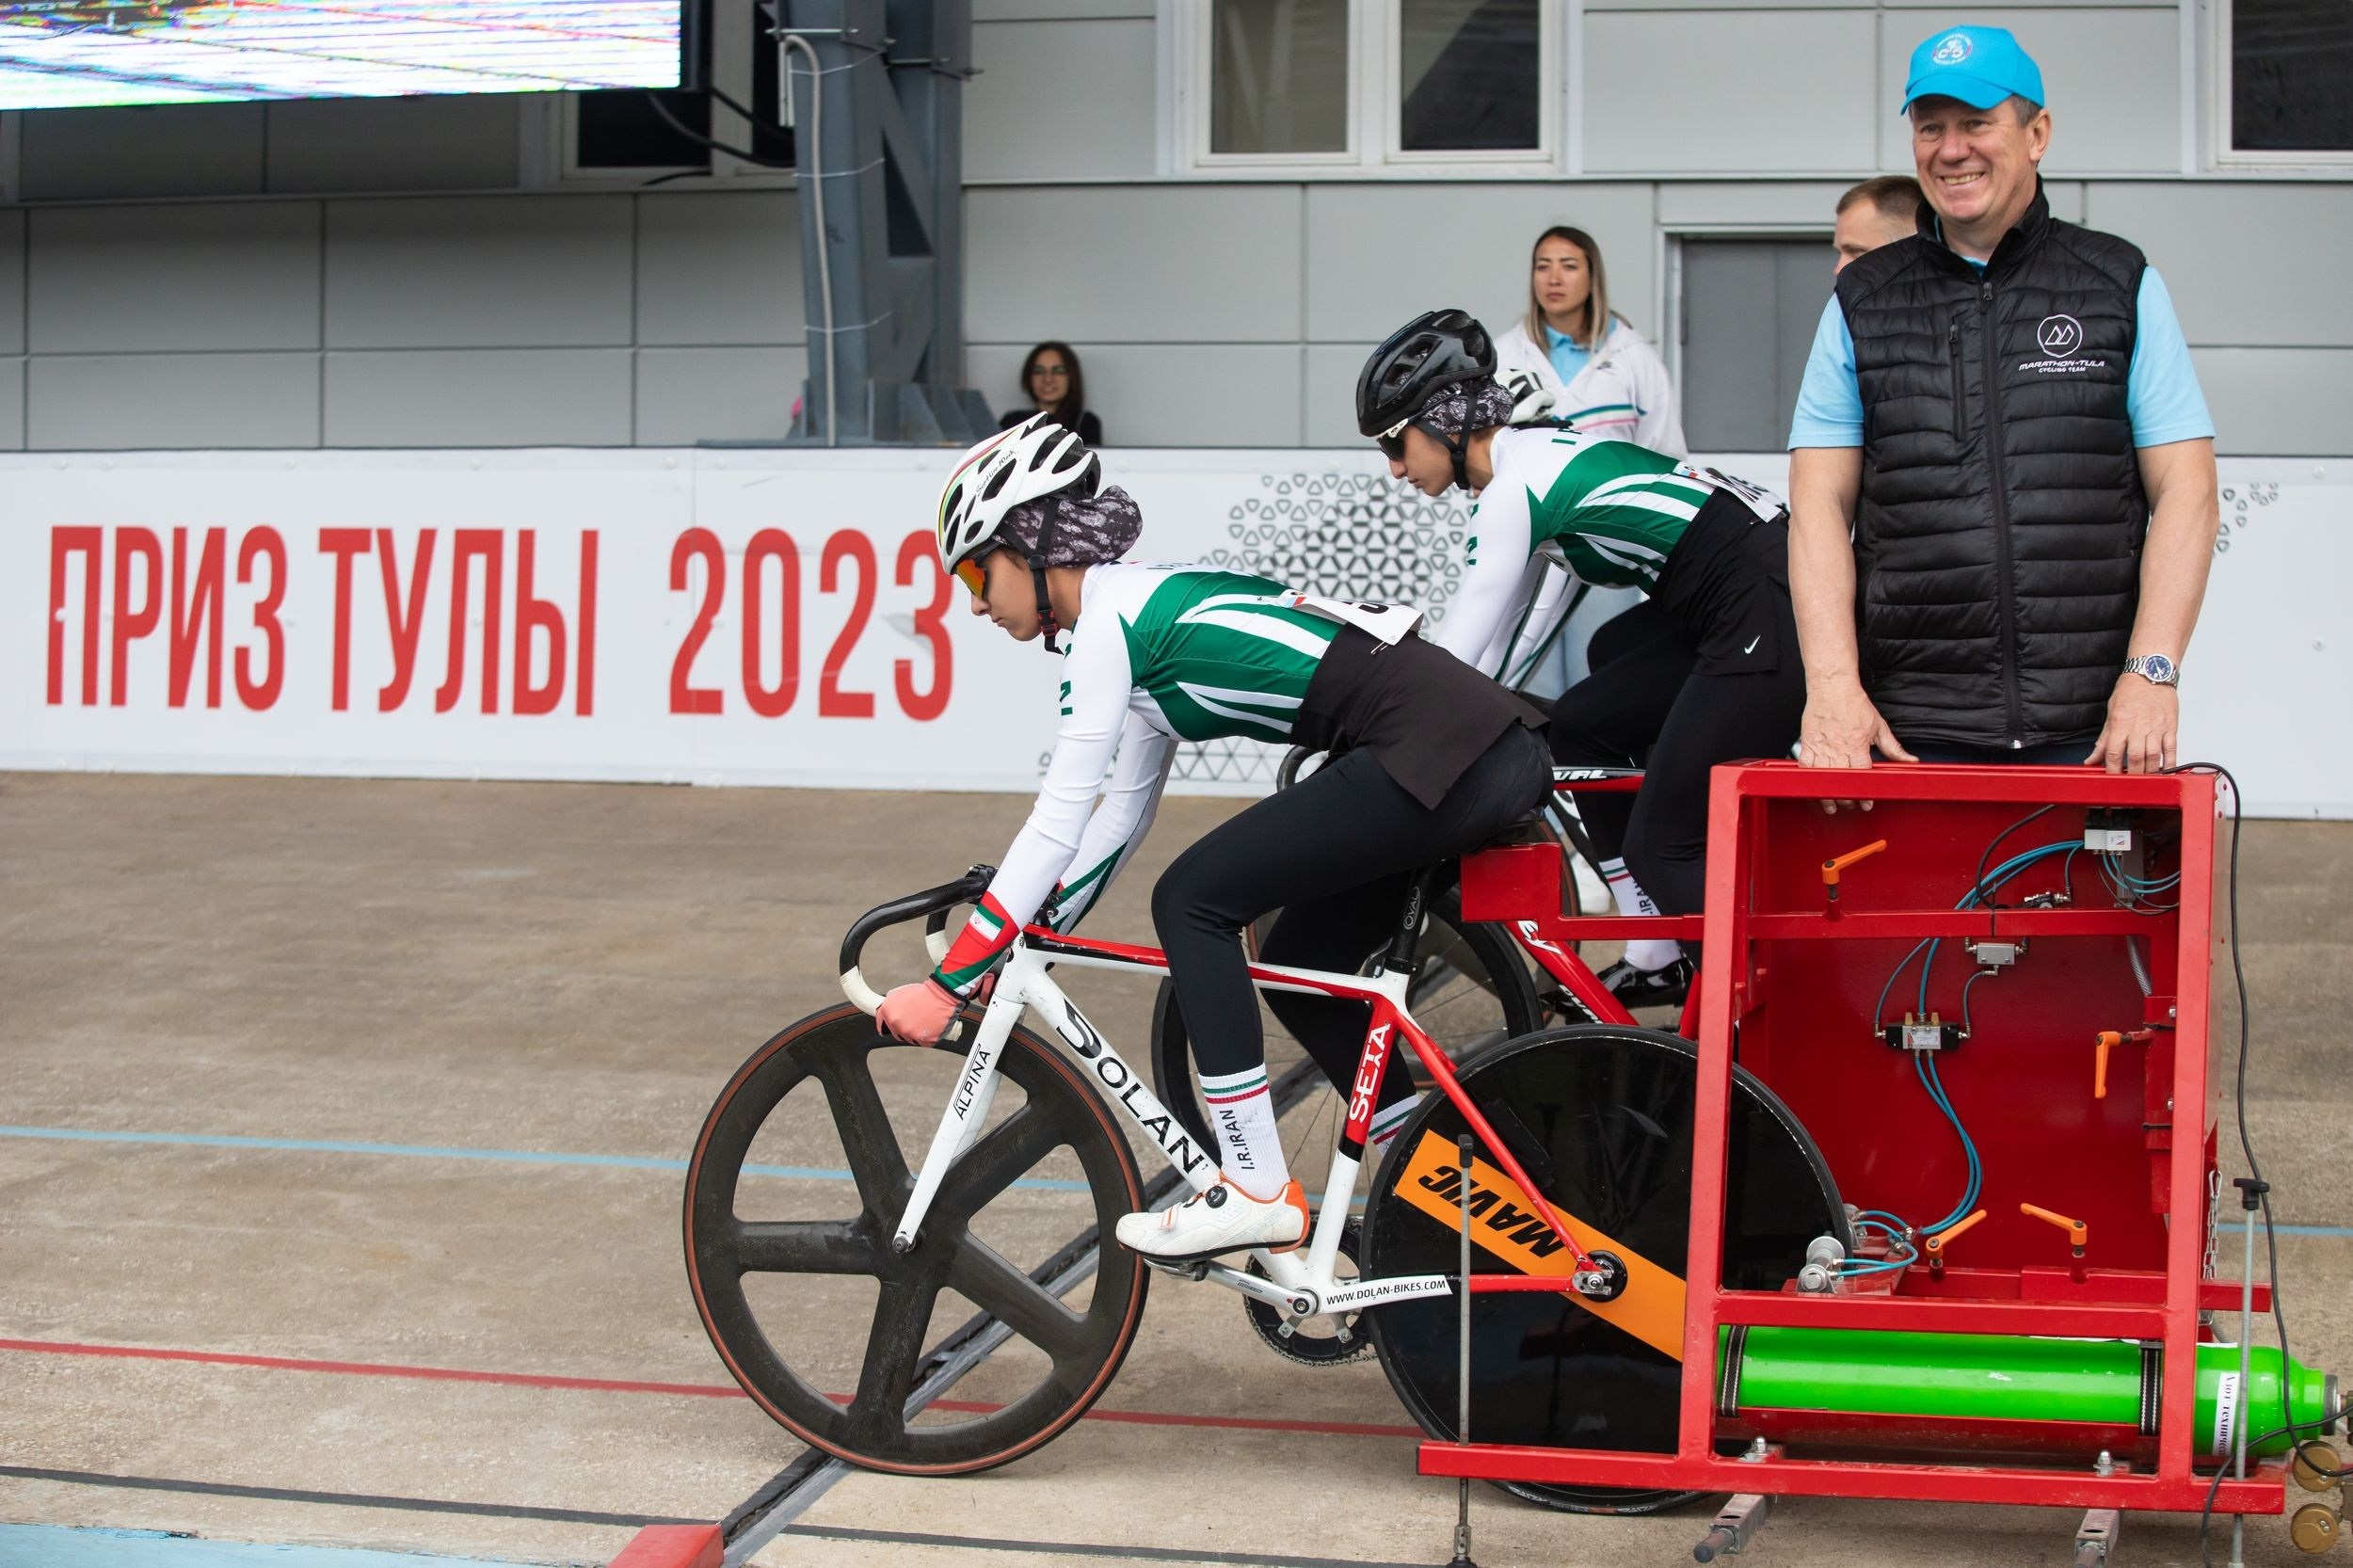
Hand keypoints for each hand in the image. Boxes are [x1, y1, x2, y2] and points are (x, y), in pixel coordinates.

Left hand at [876, 978, 960, 1044]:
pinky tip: (931, 1026)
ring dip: (916, 1033)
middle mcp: (896, 1023)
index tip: (892, 1026)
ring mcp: (909, 1032)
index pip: (881, 1025)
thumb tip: (884, 1015)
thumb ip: (889, 1005)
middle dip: (904, 1028)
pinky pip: (923, 1042)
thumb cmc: (922, 992)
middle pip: (897, 1034)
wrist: (941, 994)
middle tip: (915, 1019)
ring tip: (925, 1020)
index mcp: (887, 1011)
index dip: (886, 1025)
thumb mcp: (899, 993)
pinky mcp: (923, 1039)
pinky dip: (928, 1037)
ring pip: (910, 1038)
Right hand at [1797, 681, 1912, 810]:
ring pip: (1822, 778)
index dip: (1864, 793)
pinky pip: (1805, 768)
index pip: (1861, 775)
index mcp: (1857, 744)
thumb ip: (1893, 748)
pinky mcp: (1807, 743)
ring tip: (1832, 804)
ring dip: (1827, 795)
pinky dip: (1809, 780)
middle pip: (1841, 781)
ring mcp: (1821, 746)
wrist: (1833, 687)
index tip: (1866, 802)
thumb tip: (1909, 761)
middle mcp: (1838, 747)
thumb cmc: (1854, 704)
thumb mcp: (1879, 726)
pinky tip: (1814, 788)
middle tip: (1850, 804)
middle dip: (1846, 798)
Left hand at [2090, 676, 2177, 773]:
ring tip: (2145, 780)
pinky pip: (2171, 749)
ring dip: (2149, 772)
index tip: (2111, 780)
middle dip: (2133, 774)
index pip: (2114, 753)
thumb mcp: (2111, 714)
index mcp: (2121, 724)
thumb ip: (2104, 740)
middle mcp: (2139, 728)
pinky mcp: (2171, 727)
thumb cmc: (2130, 692)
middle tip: (2130, 784)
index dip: (2112, 770)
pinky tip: (2165, 771)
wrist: (2151, 674)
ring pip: (2154, 756)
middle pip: (2136, 758)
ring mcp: (2157, 728)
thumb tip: (2092, 759)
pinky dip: (2169, 763)